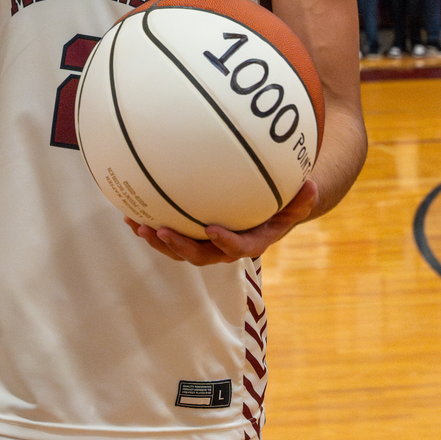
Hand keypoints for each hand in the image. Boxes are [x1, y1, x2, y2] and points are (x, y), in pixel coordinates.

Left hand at [123, 180, 318, 265]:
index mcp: (251, 242)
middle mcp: (224, 249)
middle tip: (160, 230)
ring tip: (136, 224)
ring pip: (178, 249)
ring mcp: (204, 244)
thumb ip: (302, 199)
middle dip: (178, 246)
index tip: (212, 230)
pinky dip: (149, 225)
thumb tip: (311, 184)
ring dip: (156, 240)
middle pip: (199, 255)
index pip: (239, 249)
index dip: (225, 242)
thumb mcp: (295, 202)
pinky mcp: (189, 236)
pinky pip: (168, 234)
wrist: (264, 214)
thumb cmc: (280, 205)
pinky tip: (129, 212)